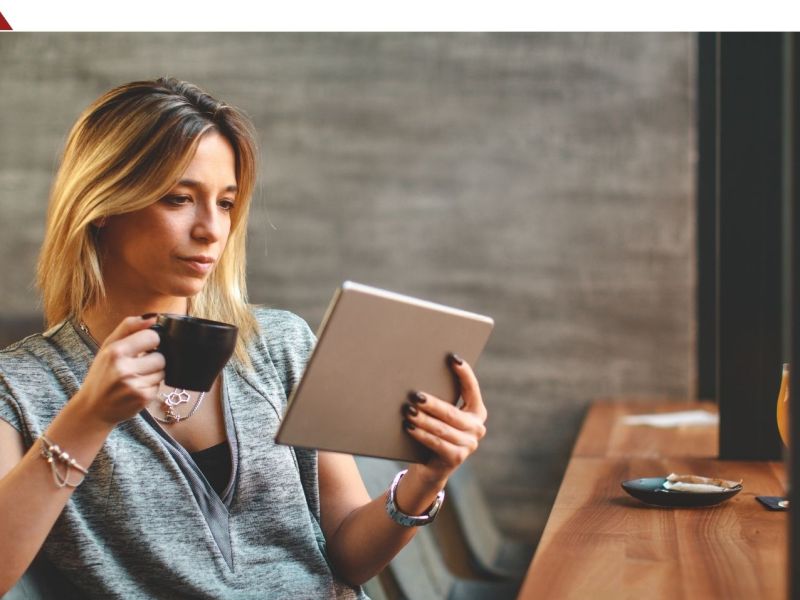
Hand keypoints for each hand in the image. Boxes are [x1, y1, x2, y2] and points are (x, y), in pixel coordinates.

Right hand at [73, 316, 164, 426]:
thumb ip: (129, 327)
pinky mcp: (143, 398)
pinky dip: (151, 386)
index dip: (152, 341)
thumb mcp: (108, 347)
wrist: (93, 408)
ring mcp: (135, 385)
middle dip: (153, 359)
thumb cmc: (101, 374)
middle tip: (139, 364)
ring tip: (136, 377)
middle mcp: (124, 369)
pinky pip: (160, 386)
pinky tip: (137, 388)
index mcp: (116, 352)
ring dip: (154, 373)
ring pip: (163, 372)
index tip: (145, 346)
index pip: (152, 336)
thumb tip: (153, 317)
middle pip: (161, 357)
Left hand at [402, 354, 487, 485]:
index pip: (472, 389)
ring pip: (442, 429)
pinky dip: (421, 435)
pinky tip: (409, 427)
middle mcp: (477, 427)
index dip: (464, 373)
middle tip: (414, 395)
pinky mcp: (457, 458)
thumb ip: (439, 398)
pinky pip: (436, 444)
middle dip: (432, 403)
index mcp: (477, 411)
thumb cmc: (433, 431)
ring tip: (408, 411)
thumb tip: (419, 374)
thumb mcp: (440, 414)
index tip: (452, 358)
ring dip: (423, 419)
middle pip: (451, 413)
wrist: (430, 466)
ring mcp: (469, 445)